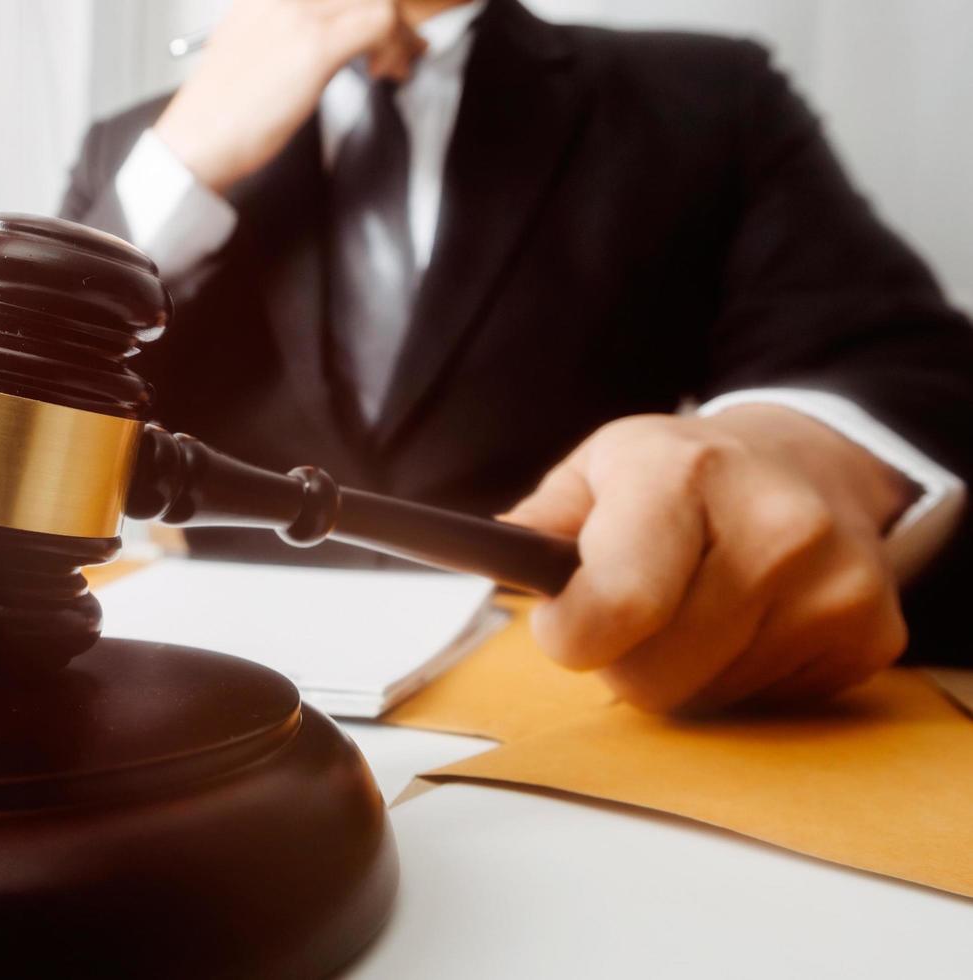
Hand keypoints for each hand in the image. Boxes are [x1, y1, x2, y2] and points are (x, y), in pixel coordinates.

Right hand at [152, 0, 421, 194]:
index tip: (377, 27)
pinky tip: (386, 70)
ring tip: (392, 62)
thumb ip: (288, 31)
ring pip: (376, 0)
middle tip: (397, 45)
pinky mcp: (315, 44)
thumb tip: (333, 33)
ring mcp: (297, 15)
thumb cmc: (220, 111)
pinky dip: (395, 46)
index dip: (363, 7)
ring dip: (396, 32)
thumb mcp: (249, 49)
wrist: (196, 141)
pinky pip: (379, 23)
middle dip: (388, 17)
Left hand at [501, 407, 917, 713]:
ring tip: (697, 610)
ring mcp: (835, 583)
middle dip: (623, 658)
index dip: (572, 634)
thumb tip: (492, 557)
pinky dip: (740, 680)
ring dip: (683, 673)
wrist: (807, 464)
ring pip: (706, 702)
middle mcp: (777, 525)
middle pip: (654, 675)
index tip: (566, 624)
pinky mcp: (872, 634)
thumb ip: (537, 523)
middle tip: (636, 613)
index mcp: (685, 474)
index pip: (617, 603)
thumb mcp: (598, 470)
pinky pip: (765, 707)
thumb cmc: (680, 478)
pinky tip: (749, 623)